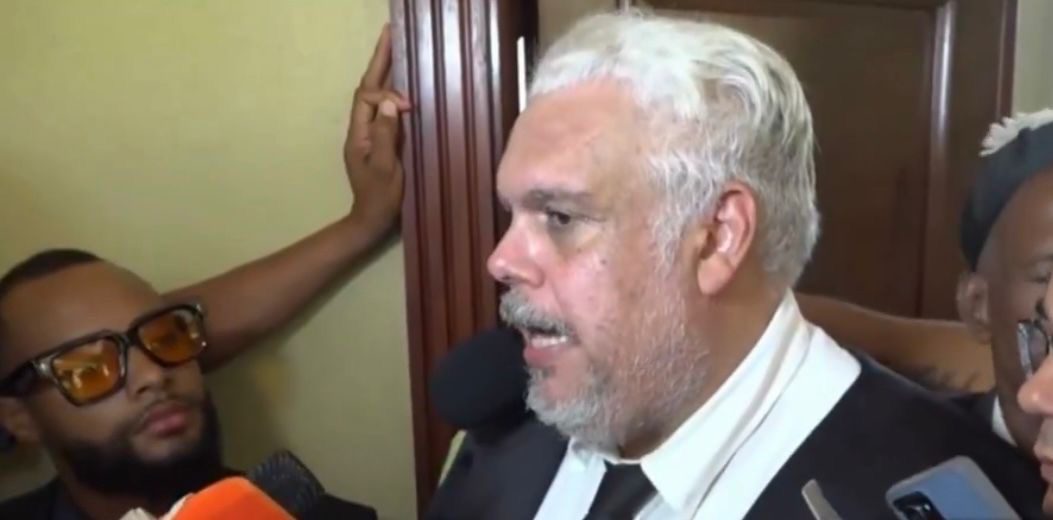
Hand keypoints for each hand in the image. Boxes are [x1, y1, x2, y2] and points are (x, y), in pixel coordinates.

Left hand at [344, 23, 411, 229]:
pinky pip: (385, 110)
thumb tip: (392, 104)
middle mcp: (361, 129)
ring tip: (395, 48)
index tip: (408, 106)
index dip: (388, 94)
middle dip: (379, 61)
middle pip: (369, 88)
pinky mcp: (381, 140)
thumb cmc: (379, 198)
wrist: (372, 221)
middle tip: (390, 33)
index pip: (369, 100)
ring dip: (385, 72)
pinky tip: (404, 84)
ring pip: (376, 97)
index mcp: (358, 135)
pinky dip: (393, 92)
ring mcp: (370, 135)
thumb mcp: (384, 169)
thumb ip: (386, 136)